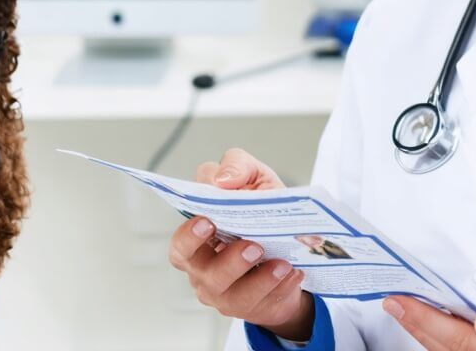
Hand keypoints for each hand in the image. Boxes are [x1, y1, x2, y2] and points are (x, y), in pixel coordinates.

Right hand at [166, 149, 314, 339]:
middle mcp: (204, 270)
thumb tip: (223, 180)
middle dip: (228, 261)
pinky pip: (264, 304)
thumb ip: (237, 166)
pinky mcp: (251, 308)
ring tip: (282, 264)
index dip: (190, 236)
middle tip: (253, 246)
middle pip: (205, 273)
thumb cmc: (261, 212)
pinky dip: (281, 288)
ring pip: (235, 295)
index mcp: (197, 239)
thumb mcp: (255, 179)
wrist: (289, 249)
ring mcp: (226, 293)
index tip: (208, 222)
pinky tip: (294, 273)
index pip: (181, 243)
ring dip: (259, 279)